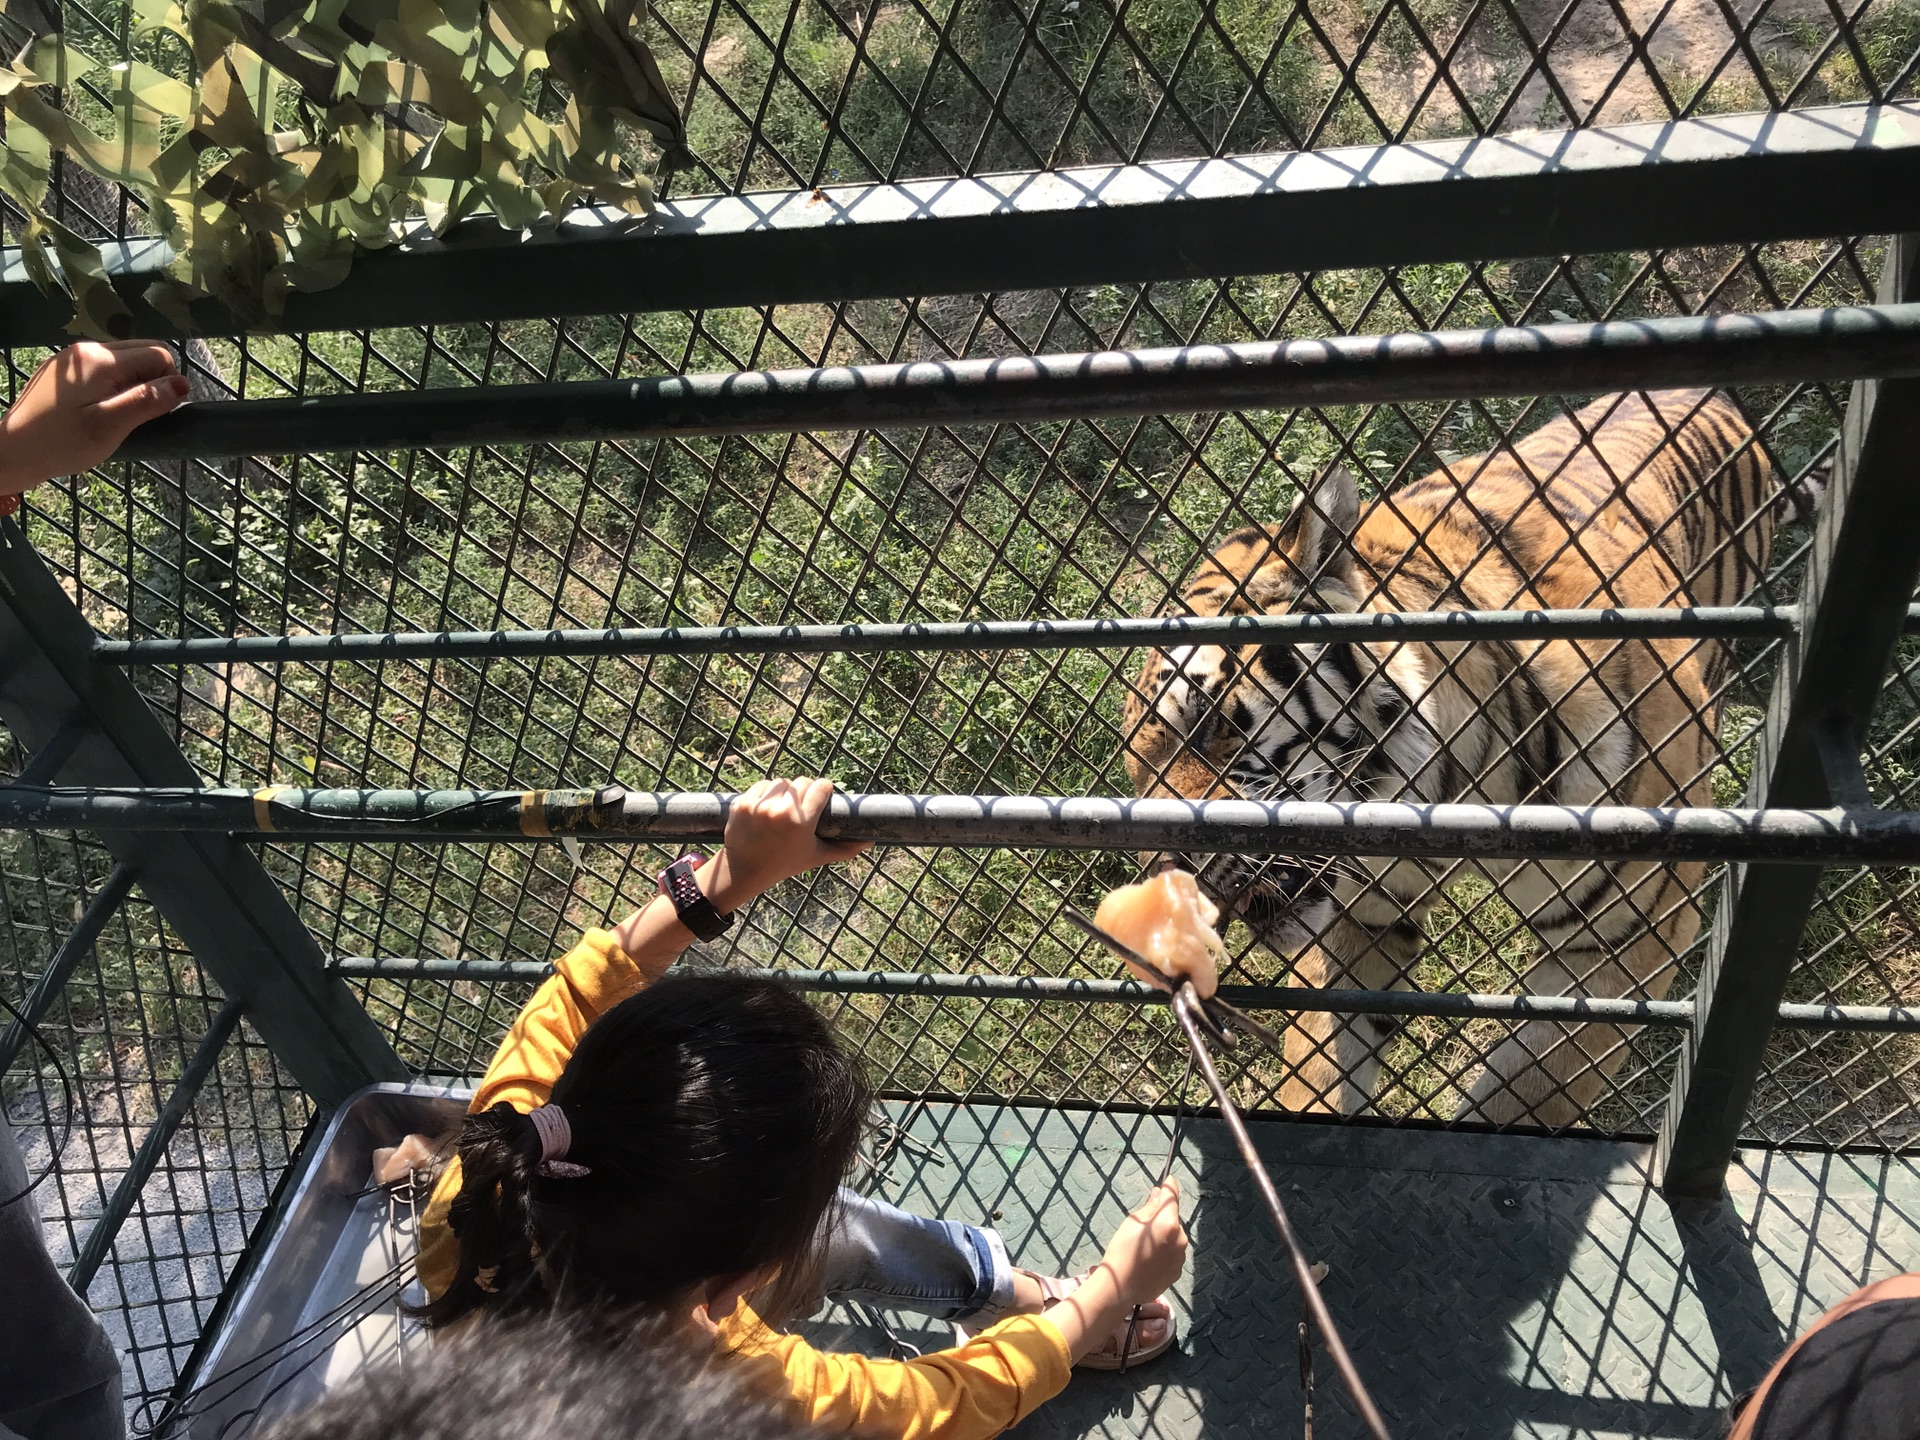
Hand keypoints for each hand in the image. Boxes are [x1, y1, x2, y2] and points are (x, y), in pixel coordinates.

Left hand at [0, 342, 189, 493]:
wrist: (11, 452)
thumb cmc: (62, 444)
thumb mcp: (110, 427)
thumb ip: (146, 402)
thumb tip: (183, 383)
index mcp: (101, 360)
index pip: (158, 354)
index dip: (167, 382)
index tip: (155, 412)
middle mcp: (87, 349)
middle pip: (143, 351)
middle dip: (152, 380)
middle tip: (137, 415)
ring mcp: (72, 357)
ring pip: (124, 358)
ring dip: (133, 383)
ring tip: (117, 414)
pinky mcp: (63, 370)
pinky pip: (104, 367)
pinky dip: (113, 384)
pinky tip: (97, 409)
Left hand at [702, 777, 868, 912]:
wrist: (745, 870)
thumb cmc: (784, 864)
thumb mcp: (816, 857)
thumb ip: (844, 849)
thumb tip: (870, 842)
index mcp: (802, 822)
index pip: (820, 786)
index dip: (824, 789)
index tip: (823, 794)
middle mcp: (782, 811)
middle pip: (802, 782)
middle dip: (805, 790)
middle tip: (804, 803)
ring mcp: (760, 806)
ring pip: (781, 782)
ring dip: (784, 791)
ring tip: (784, 806)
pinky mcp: (743, 803)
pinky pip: (762, 786)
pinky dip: (766, 794)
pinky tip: (767, 808)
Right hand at [1097, 1181, 1187, 1305]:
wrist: (1121, 1286)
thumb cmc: (1122, 1250)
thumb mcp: (1132, 1222)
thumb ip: (1150, 1207)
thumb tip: (1159, 1194)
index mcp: (1169, 1223)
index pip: (1172, 1196)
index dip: (1170, 1186)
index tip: (1168, 1179)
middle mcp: (1181, 1239)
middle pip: (1173, 1220)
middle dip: (1163, 1218)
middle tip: (1144, 1225)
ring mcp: (1181, 1257)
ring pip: (1174, 1238)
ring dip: (1165, 1236)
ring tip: (1145, 1248)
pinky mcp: (1178, 1271)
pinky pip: (1173, 1254)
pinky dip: (1165, 1252)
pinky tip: (1149, 1260)